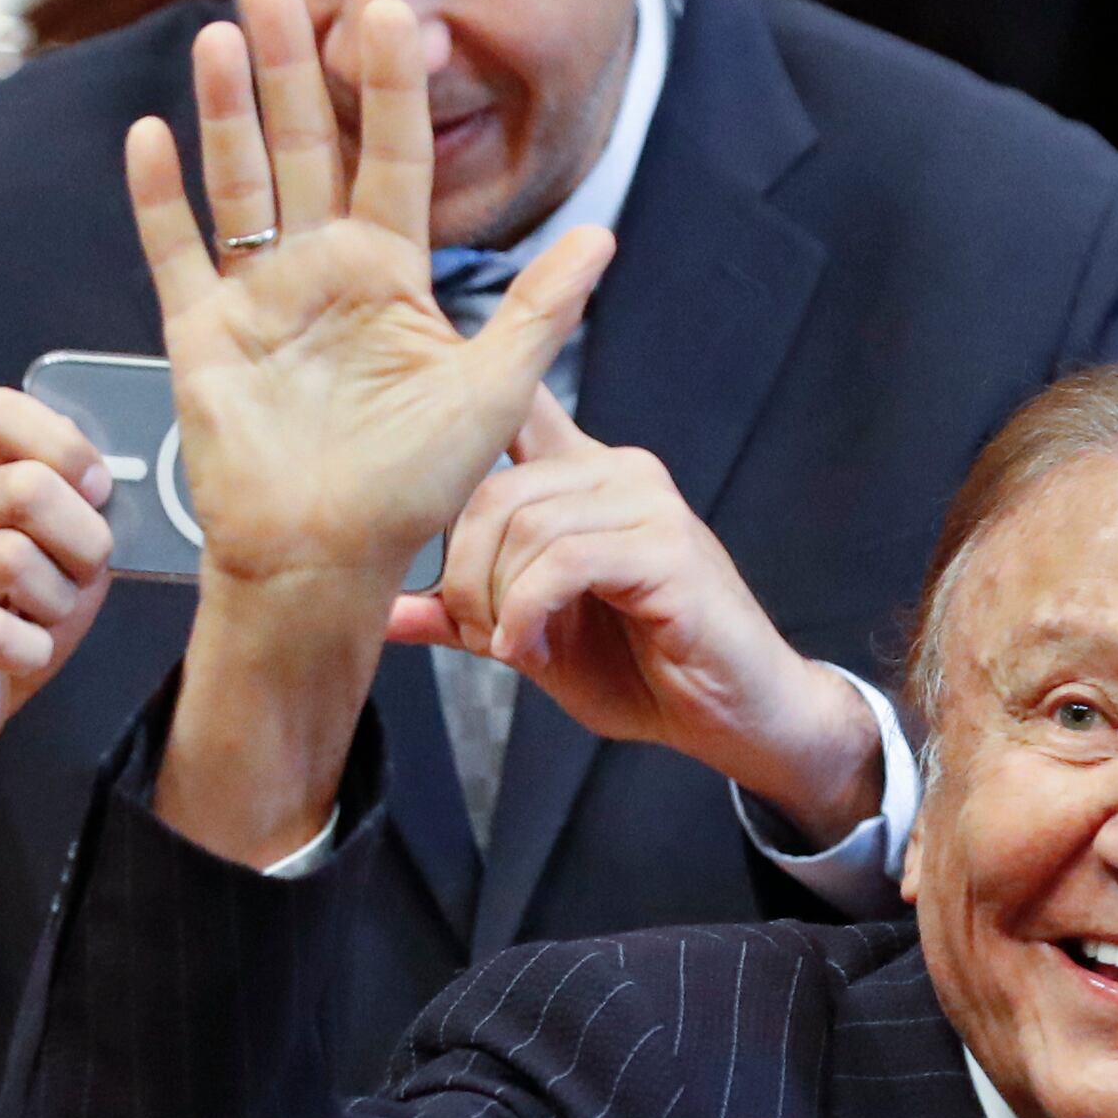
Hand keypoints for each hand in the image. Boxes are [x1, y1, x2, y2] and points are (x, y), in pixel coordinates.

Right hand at [0, 387, 118, 833]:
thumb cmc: (3, 620)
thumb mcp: (49, 554)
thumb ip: (79, 513)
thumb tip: (126, 484)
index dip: (62, 443)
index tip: (94, 491)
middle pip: (26, 488)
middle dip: (82, 539)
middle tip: (81, 576)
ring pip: (12, 558)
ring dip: (57, 600)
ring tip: (48, 620)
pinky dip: (29, 650)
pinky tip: (26, 655)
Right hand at [127, 0, 607, 860]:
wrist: (327, 564)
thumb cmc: (413, 491)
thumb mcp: (492, 395)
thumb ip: (539, 311)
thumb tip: (605, 239)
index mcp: (392, 275)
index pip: (397, 158)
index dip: (396, 88)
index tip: (398, 13)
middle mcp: (322, 271)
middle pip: (306, 146)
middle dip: (295, 65)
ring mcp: (259, 299)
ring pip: (241, 180)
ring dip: (229, 108)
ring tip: (220, 32)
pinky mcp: (203, 336)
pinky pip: (178, 253)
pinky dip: (161, 197)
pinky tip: (150, 134)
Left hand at [386, 392, 881, 843]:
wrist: (735, 717)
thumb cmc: (643, 673)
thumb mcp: (532, 641)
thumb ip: (465, 616)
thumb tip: (381, 613)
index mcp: (583, 476)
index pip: (516, 408)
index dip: (464, 400)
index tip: (417, 423)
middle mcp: (616, 471)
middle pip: (493, 487)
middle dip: (461, 571)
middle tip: (474, 634)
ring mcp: (647, 503)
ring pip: (525, 525)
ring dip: (495, 600)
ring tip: (507, 647)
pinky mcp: (667, 548)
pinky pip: (564, 561)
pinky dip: (528, 611)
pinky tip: (527, 648)